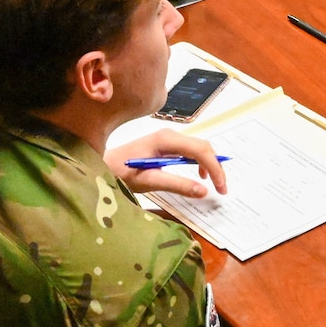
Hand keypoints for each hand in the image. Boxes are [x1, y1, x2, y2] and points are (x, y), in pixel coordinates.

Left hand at [111, 129, 227, 199]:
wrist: (103, 164)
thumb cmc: (122, 172)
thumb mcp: (150, 181)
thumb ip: (177, 184)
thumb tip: (203, 191)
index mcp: (166, 140)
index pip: (200, 150)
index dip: (215, 169)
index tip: (221, 187)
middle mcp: (170, 135)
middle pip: (203, 147)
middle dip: (216, 167)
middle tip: (222, 189)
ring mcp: (169, 138)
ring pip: (199, 147)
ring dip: (210, 164)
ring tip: (215, 184)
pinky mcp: (166, 144)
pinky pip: (191, 150)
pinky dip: (200, 162)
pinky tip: (200, 175)